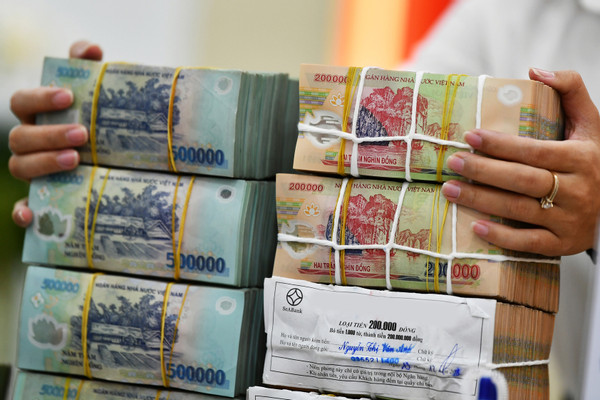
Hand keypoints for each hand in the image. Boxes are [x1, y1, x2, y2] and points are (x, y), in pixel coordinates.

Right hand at [9, 40, 102, 226]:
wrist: (115, 155)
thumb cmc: (97, 119)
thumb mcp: (96, 92)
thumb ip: (89, 66)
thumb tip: (92, 50)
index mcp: (37, 116)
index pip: (22, 102)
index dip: (39, 99)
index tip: (68, 97)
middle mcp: (29, 143)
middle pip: (20, 138)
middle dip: (49, 135)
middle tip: (83, 134)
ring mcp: (33, 171)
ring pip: (20, 168)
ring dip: (43, 164)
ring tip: (76, 159)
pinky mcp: (43, 198)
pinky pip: (23, 208)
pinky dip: (23, 212)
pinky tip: (30, 216)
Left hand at [441, 68, 599, 256]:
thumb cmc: (593, 161)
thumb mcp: (590, 125)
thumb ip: (571, 90)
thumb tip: (535, 70)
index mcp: (581, 158)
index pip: (534, 151)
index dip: (500, 145)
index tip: (470, 136)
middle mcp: (577, 190)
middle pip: (521, 180)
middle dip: (482, 171)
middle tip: (451, 162)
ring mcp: (569, 220)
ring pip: (519, 210)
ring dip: (481, 200)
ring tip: (450, 189)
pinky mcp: (562, 244)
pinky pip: (528, 243)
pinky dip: (501, 236)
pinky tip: (475, 226)